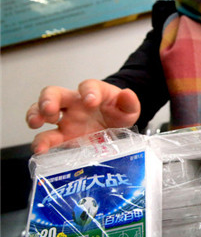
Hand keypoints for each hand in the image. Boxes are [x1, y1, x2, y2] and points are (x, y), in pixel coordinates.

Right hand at [26, 80, 140, 153]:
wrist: (113, 125)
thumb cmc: (117, 112)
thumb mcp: (128, 109)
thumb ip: (129, 103)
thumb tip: (127, 94)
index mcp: (93, 93)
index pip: (88, 86)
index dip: (88, 92)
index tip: (90, 101)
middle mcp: (74, 104)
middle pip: (54, 93)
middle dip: (48, 100)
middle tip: (49, 110)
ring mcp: (65, 120)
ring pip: (42, 112)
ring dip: (35, 116)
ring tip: (36, 125)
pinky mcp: (62, 137)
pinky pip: (47, 138)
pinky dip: (41, 143)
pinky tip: (40, 150)